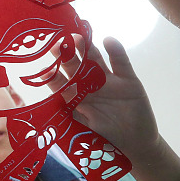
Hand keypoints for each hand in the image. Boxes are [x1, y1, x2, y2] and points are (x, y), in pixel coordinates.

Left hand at [47, 37, 158, 155]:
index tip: (42, 70)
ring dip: (87, 48)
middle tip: (56, 45)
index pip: (61, 82)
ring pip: (95, 60)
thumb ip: (71, 115)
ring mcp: (108, 80)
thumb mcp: (86, 127)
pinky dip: (116, 51)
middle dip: (65, 56)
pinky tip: (108, 40)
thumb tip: (49, 107)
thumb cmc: (106, 136)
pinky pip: (121, 63)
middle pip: (75, 66)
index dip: (52, 74)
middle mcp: (89, 84)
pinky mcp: (128, 80)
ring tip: (77, 37)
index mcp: (76, 96)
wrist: (137, 143)